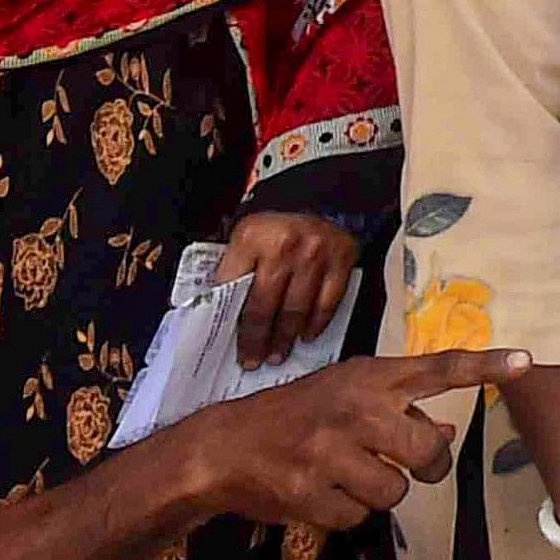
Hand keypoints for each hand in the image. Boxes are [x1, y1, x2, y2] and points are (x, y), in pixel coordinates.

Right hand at [165, 346, 523, 529]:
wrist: (222, 447)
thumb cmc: (297, 417)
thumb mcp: (348, 395)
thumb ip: (399, 409)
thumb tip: (450, 427)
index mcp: (370, 378)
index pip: (439, 366)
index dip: (485, 365)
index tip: (527, 361)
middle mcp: (355, 409)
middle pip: (430, 452)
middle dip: (426, 466)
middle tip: (406, 464)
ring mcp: (331, 452)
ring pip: (395, 492)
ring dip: (379, 492)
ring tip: (347, 473)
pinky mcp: (310, 493)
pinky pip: (357, 517)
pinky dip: (345, 512)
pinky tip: (321, 491)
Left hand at [218, 210, 360, 367]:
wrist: (324, 200)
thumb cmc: (278, 227)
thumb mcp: (247, 236)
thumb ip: (234, 267)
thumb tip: (218, 310)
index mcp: (251, 236)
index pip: (232, 287)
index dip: (230, 321)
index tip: (229, 344)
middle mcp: (283, 245)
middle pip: (264, 305)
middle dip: (257, 339)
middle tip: (253, 360)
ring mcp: (315, 254)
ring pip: (295, 310)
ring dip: (285, 338)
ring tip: (277, 354)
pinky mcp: (341, 260)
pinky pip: (327, 303)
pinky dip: (316, 323)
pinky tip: (306, 335)